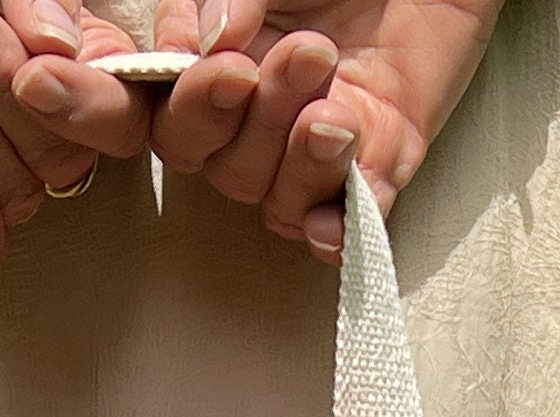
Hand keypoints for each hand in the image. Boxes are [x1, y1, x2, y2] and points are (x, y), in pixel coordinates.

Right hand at [145, 1, 503, 259]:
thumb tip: (212, 41)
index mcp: (220, 69)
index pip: (177, 124)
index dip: (192, 112)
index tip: (231, 69)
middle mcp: (261, 119)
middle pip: (230, 171)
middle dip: (263, 123)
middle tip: (312, 53)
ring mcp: (319, 147)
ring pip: (282, 203)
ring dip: (303, 168)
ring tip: (339, 115)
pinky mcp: (382, 162)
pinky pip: (348, 224)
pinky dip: (337, 232)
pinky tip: (332, 224)